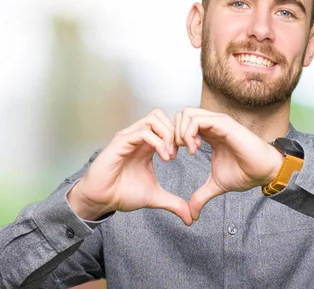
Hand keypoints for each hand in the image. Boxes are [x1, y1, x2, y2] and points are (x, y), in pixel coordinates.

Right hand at [67, 109, 192, 225]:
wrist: (102, 201)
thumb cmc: (122, 194)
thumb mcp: (155, 197)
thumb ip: (174, 203)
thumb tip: (190, 218)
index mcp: (147, 145)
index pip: (167, 125)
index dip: (182, 135)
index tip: (191, 152)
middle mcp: (138, 138)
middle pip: (162, 117)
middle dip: (177, 132)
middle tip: (183, 151)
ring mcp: (129, 138)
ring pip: (154, 119)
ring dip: (168, 135)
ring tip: (171, 155)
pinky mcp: (120, 142)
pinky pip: (144, 132)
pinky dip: (159, 142)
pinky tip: (165, 158)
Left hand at [174, 108, 283, 219]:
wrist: (264, 172)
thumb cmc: (245, 173)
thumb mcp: (216, 185)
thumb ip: (201, 196)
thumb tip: (192, 214)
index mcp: (209, 134)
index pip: (182, 124)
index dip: (172, 140)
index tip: (173, 158)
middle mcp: (212, 125)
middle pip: (181, 115)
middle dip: (171, 134)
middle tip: (175, 154)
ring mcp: (218, 122)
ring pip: (186, 114)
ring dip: (179, 133)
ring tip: (187, 151)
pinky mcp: (224, 124)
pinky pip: (197, 120)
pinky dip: (188, 134)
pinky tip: (194, 150)